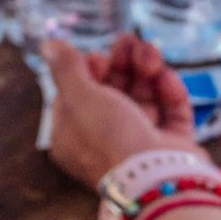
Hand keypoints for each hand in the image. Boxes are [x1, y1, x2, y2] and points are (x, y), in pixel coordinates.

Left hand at [40, 34, 199, 185]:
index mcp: (75, 136)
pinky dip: (169, 90)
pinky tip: (165, 76)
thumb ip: (65, 68)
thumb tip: (49, 44)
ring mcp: (141, 142)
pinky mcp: (172, 144)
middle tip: (130, 42)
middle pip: (114, 91)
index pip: (79, 94)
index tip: (100, 57)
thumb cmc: (108, 139)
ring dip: (147, 69)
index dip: (90, 71)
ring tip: (151, 54)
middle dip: (123, 63)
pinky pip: (171, 110)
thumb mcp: (79, 97)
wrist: (153, 177)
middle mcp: (106, 140)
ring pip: (145, 96)